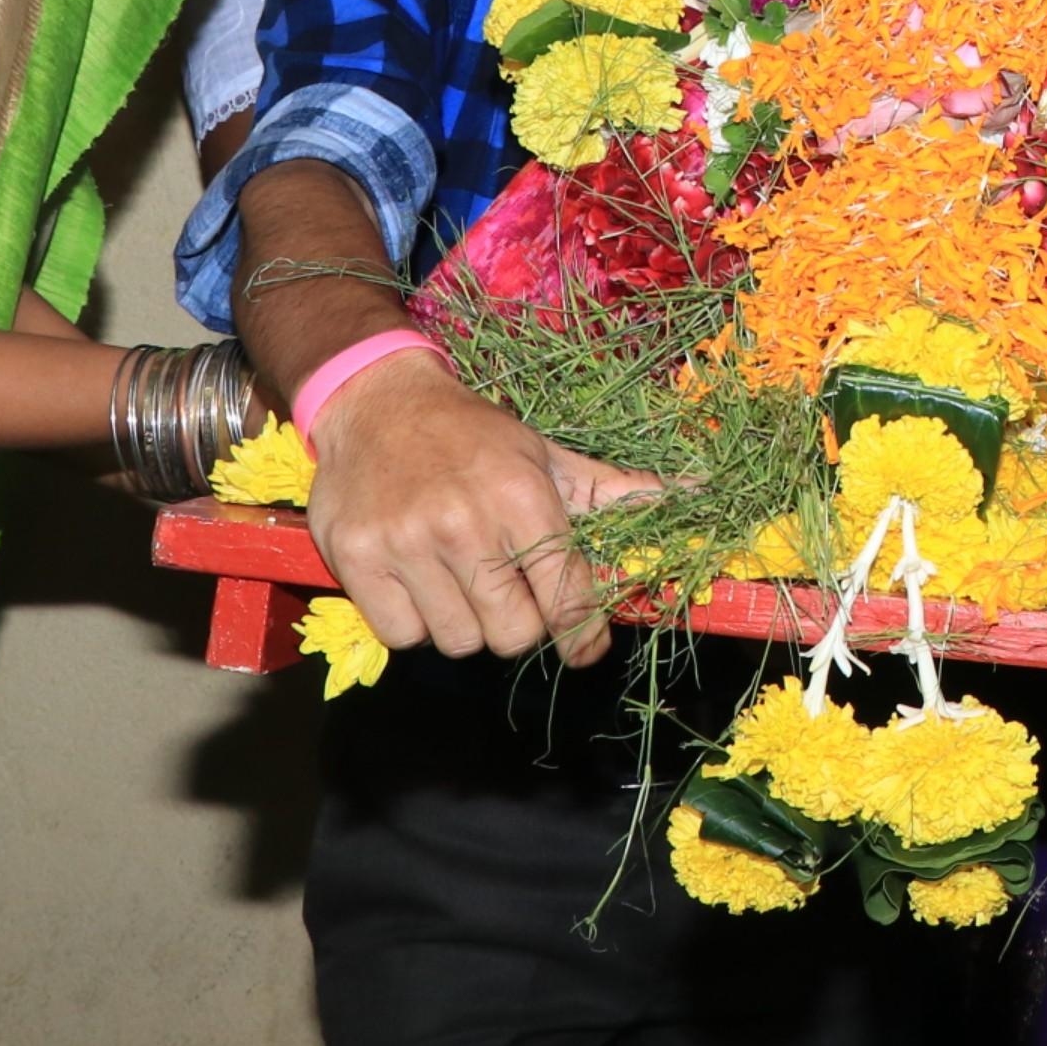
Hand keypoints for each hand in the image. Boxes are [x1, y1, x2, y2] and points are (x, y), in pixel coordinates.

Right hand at [302, 351, 651, 663]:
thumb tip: (691, 495)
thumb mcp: (545, 455)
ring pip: (458, 641)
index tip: (585, 645)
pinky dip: (413, 622)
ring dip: (463, 622)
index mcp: (521, 496)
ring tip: (454, 577)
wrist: (376, 400)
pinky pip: (402, 636)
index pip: (566, 598)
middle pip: (512, 635)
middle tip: (504, 591)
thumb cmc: (472, 435)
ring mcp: (406, 543)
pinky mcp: (355, 559)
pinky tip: (415, 580)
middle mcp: (464, 522)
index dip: (582, 633)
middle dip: (517, 624)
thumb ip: (612, 493)